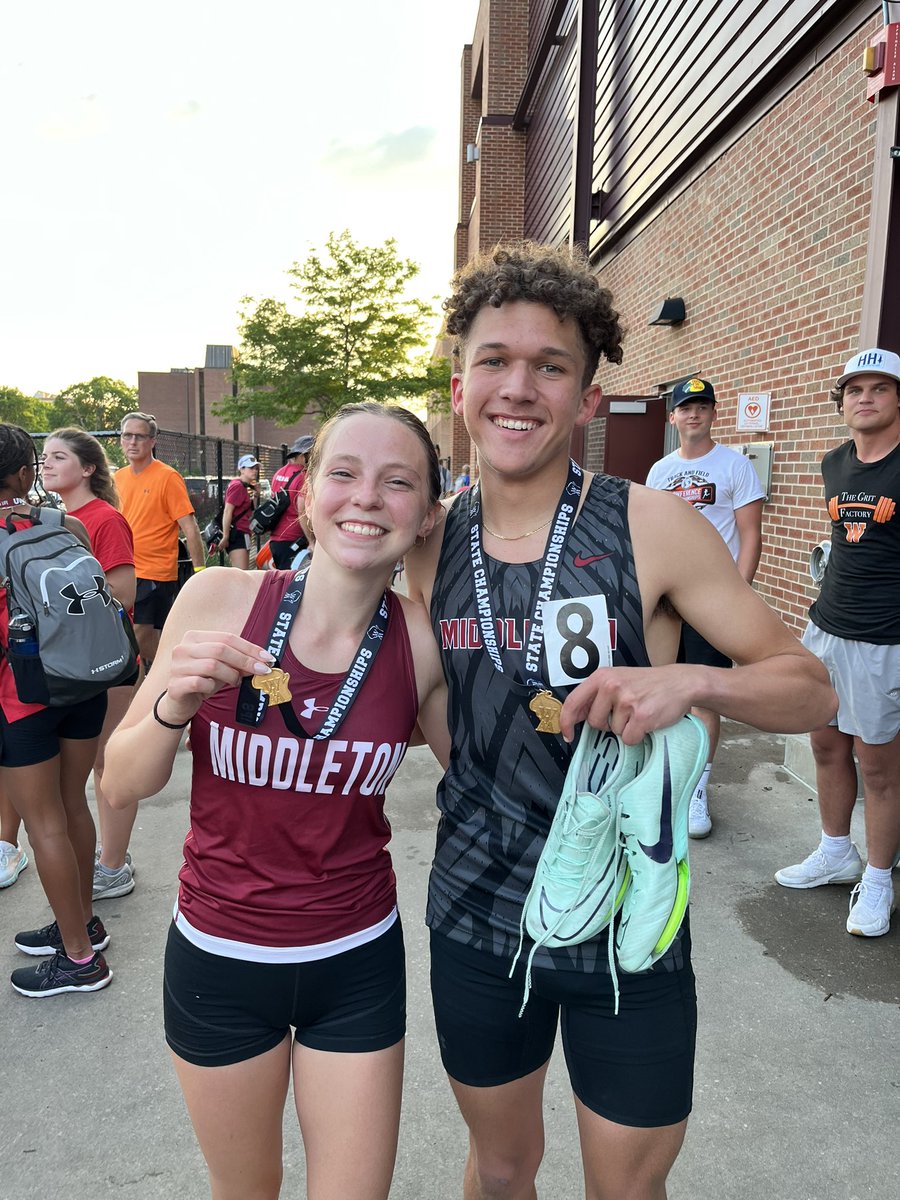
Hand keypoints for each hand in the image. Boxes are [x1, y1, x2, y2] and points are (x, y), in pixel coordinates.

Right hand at [161, 632, 275, 722]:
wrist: (178, 703)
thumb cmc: (202, 681)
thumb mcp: (222, 668)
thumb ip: (238, 662)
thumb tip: (262, 662)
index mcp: (194, 637)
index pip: (227, 637)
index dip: (249, 648)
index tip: (267, 658)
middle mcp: (182, 648)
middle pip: (220, 649)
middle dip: (245, 660)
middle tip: (261, 671)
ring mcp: (177, 666)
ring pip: (212, 665)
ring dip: (230, 675)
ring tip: (236, 682)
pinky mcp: (174, 685)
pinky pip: (199, 682)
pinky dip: (211, 686)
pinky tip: (212, 689)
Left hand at [560, 664, 703, 744]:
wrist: (680, 682)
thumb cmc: (648, 684)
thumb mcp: (618, 679)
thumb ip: (597, 694)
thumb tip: (577, 716)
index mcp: (602, 676)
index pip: (573, 702)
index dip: (566, 722)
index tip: (567, 734)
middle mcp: (611, 686)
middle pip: (595, 722)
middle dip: (608, 724)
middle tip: (625, 712)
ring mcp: (626, 701)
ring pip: (614, 732)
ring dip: (626, 727)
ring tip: (639, 712)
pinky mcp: (641, 716)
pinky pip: (629, 739)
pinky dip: (637, 735)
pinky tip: (646, 721)